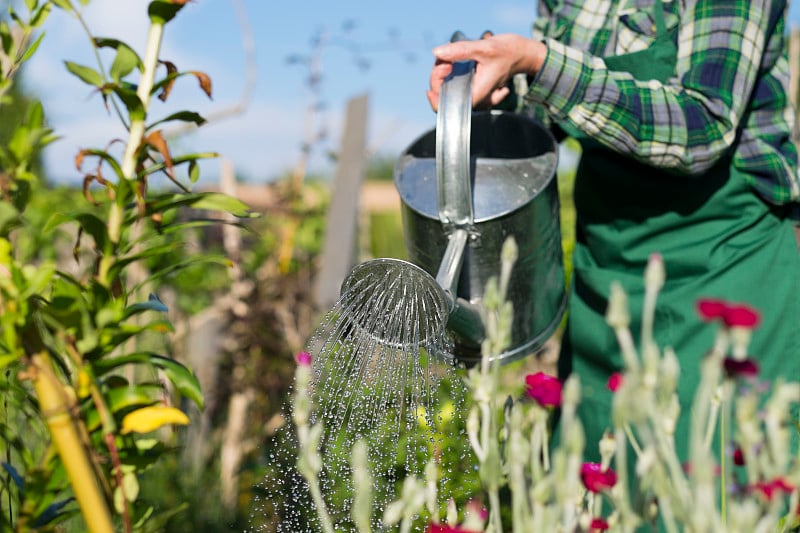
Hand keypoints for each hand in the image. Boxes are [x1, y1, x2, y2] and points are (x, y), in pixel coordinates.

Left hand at [426, 33, 545, 110]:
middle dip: (440, 75)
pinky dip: (450, 72)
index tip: (440, 70)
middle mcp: (475, 98)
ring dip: (445, 71)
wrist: (523, 54)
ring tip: (450, 59)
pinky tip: (453, 63)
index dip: (436, 92)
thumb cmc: (509, 52)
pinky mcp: (473, 87)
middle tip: (446, 59)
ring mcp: (474, 93)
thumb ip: (460, 50)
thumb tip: (437, 52)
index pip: (447, 104)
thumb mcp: (484, 48)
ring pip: (449, 87)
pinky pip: (455, 83)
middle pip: (445, 94)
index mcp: (477, 94)